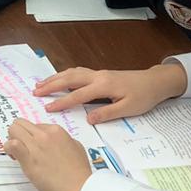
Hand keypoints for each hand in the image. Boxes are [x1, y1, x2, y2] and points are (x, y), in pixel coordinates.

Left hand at [4, 119, 91, 190]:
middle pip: (20, 123)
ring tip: (17, 152)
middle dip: (18, 133)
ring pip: (13, 130)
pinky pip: (12, 144)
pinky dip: (8, 149)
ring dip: (11, 139)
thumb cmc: (79, 172)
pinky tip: (14, 157)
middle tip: (21, 146)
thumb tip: (54, 141)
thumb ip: (64, 139)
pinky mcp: (28, 158)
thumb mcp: (76, 146)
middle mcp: (44, 135)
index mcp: (56, 131)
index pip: (35, 125)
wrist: (78, 187)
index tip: (33, 145)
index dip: (31, 136)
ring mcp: (36, 145)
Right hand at [32, 63, 186, 124]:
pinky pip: (78, 72)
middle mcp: (98, 77)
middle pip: (70, 78)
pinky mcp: (101, 74)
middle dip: (51, 85)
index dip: (62, 102)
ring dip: (55, 78)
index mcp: (103, 86)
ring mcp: (99, 73)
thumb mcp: (128, 109)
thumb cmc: (143, 96)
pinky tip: (60, 79)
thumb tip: (88, 119)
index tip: (47, 108)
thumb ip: (107, 113)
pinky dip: (65, 75)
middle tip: (35, 92)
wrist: (155, 82)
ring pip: (72, 73)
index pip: (78, 95)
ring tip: (41, 84)